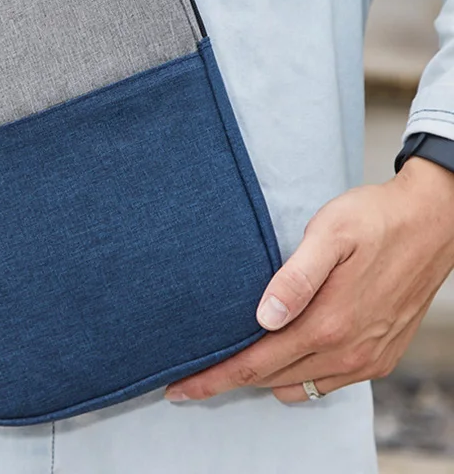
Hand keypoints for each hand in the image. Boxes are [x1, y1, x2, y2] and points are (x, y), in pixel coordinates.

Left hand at [165, 157, 453, 403]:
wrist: (433, 223)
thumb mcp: (329, 235)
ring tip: (228, 365)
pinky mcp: (380, 356)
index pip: (254, 365)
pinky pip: (327, 383)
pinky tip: (280, 357)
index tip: (179, 387)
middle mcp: (347, 351)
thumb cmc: (374, 220)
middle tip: (189, 379)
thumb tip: (263, 317)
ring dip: (261, 379)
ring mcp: (366, 358)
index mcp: (328, 324)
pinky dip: (297, 377)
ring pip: (298, 385)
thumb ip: (295, 277)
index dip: (214, 378)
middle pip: (270, 379)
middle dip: (227, 381)